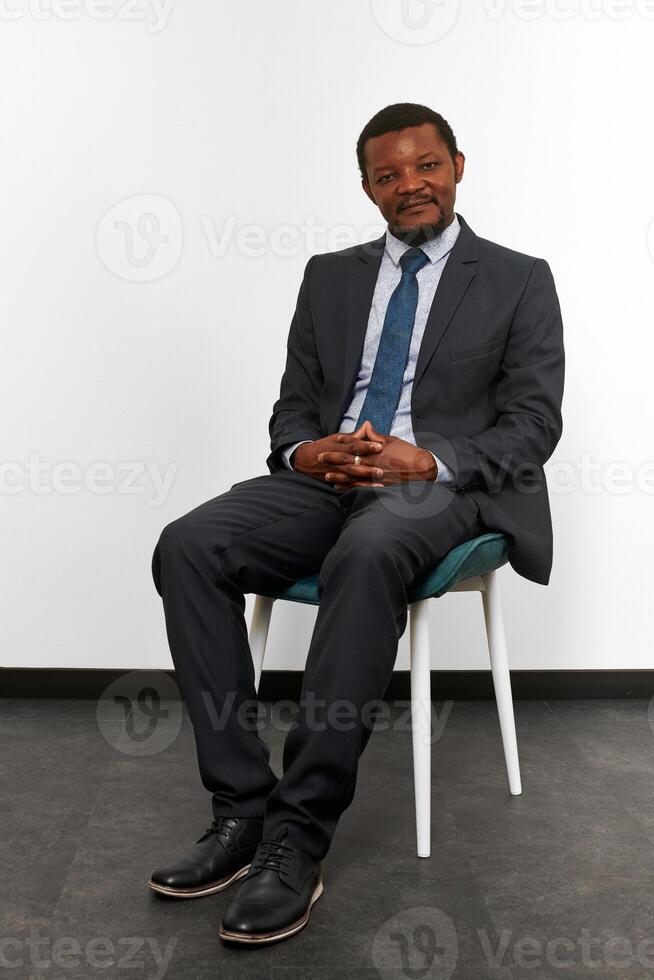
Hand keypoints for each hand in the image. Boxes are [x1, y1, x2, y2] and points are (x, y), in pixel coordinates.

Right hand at [292, 428, 384, 487]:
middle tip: (381, 469)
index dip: (366, 446)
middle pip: (353, 464)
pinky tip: (369, 489)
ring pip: (351, 476)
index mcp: (338, 447)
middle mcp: (337, 461)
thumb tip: (368, 425)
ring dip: (364, 480)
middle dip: (367, 467)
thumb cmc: (323, 447)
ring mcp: (335, 472)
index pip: (353, 446)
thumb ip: (353, 435)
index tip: (379, 446)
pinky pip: (347, 486)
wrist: (303, 460)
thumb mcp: (336, 438)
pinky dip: (357, 487)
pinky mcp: (334, 481)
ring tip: (378, 481)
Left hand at [305, 420, 436, 489]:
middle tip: (319, 458)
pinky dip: (349, 486)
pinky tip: (339, 486)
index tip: (330, 442)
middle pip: (349, 461)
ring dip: (338, 475)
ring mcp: (375, 476)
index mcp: (375, 451)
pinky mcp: (379, 486)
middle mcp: (373, 463)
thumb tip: (366, 426)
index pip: (355, 446)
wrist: (422, 469)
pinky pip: (360, 487)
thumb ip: (376, 435)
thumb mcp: (392, 441)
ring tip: (326, 475)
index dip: (341, 445)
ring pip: (352, 476)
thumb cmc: (408, 453)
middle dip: (333, 459)